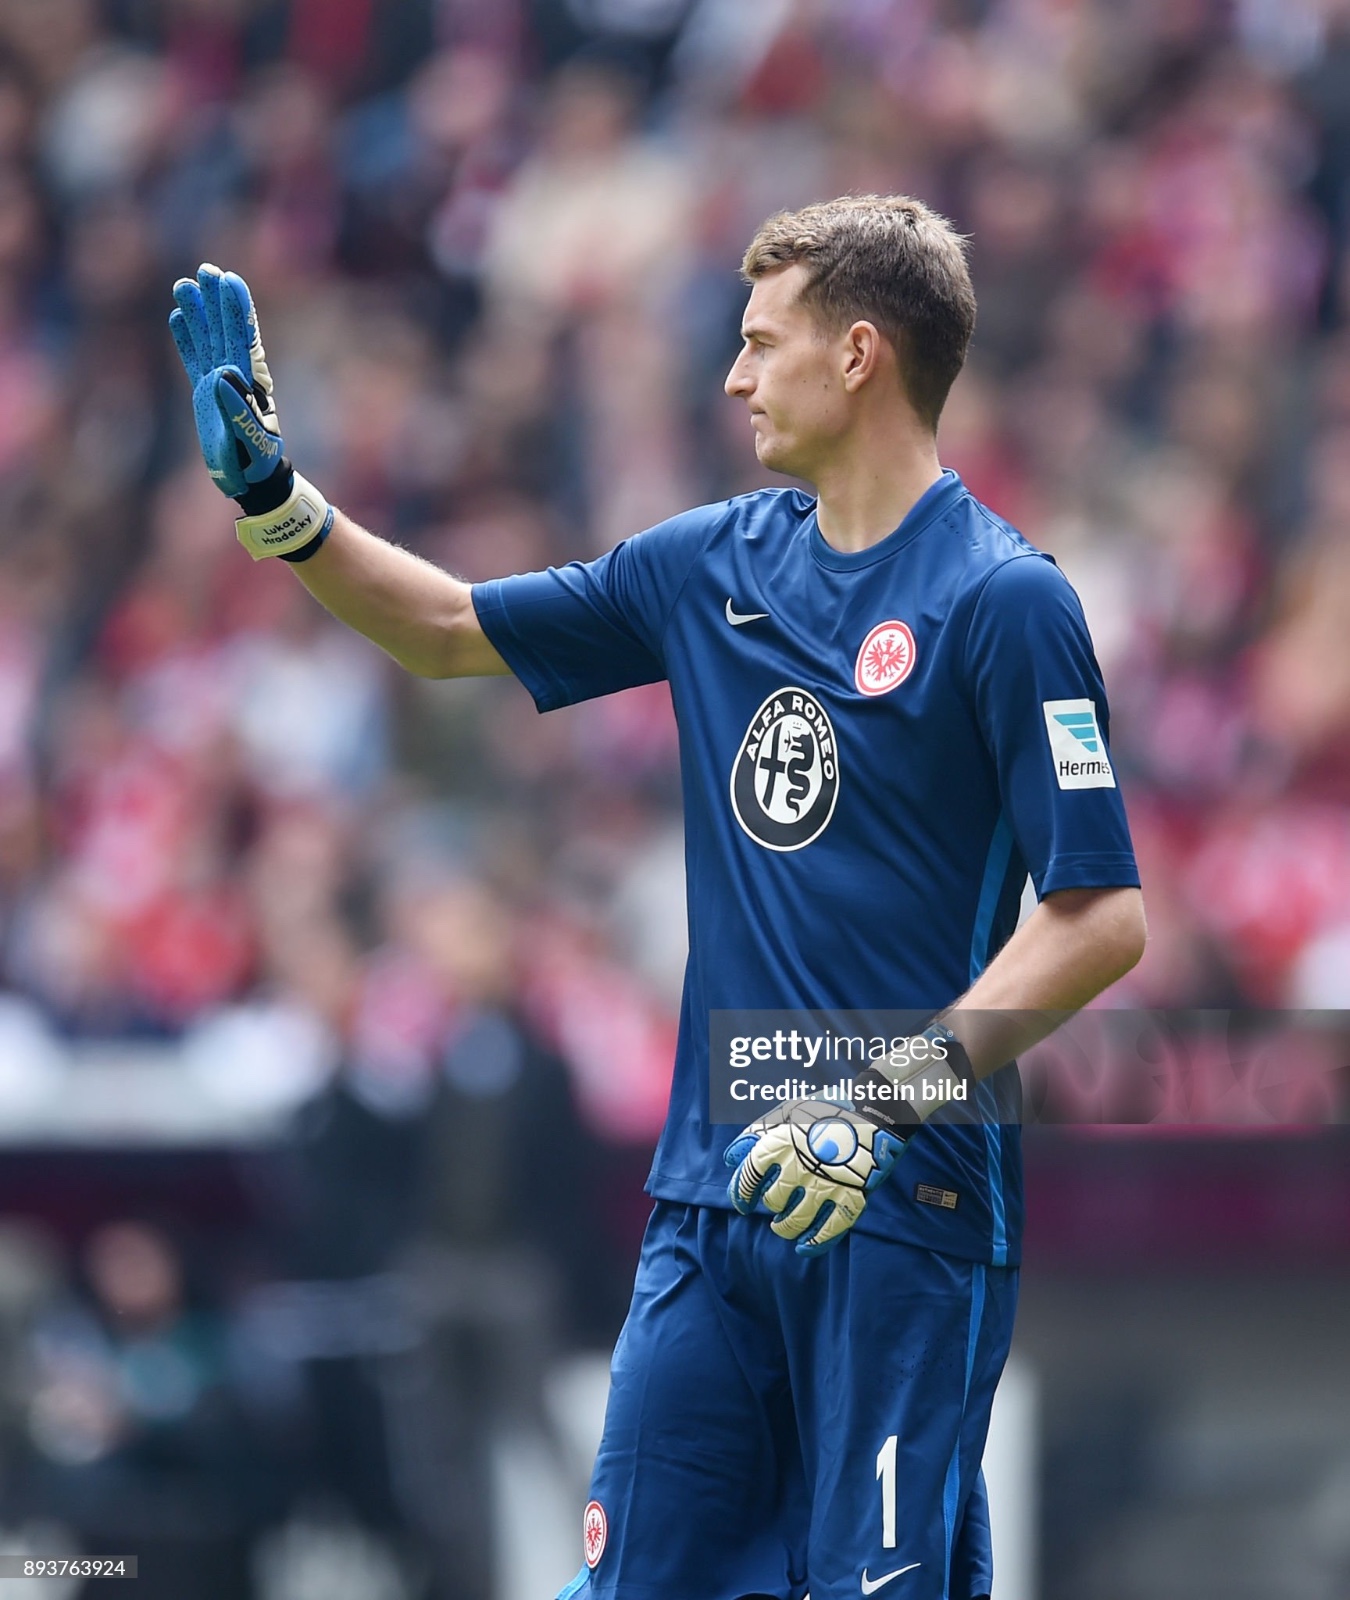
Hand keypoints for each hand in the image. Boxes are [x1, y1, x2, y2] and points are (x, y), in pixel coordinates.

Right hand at [169, 264, 330, 560]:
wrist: (252, 478)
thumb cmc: (255, 461)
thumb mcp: (251, 437)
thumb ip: (239, 408)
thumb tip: (224, 374)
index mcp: (250, 382)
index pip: (243, 338)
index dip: (238, 310)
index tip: (230, 281)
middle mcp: (235, 376)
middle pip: (224, 331)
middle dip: (216, 302)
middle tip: (206, 269)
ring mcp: (219, 382)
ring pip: (207, 340)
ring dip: (197, 314)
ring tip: (184, 284)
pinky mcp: (204, 394)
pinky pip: (193, 359)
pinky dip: (185, 340)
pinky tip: (176, 317)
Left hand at [724, 1097, 906, 1256]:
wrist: (875, 1109)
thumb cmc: (826, 1109)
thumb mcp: (786, 1111)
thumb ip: (755, 1133)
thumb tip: (730, 1159)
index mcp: (780, 1142)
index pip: (749, 1176)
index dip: (741, 1193)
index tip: (742, 1203)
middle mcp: (798, 1166)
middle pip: (772, 1200)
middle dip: (770, 1205)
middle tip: (774, 1205)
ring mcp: (825, 1184)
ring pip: (795, 1220)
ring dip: (785, 1228)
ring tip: (782, 1227)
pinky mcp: (851, 1197)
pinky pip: (830, 1230)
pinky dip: (815, 1242)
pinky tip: (804, 1247)